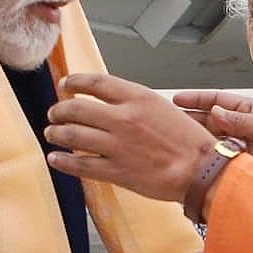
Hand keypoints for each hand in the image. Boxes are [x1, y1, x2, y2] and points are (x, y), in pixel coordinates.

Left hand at [46, 73, 214, 202]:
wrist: (201, 170)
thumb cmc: (189, 141)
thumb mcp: (164, 108)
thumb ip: (136, 103)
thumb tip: (114, 102)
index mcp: (137, 98)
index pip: (95, 82)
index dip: (74, 82)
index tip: (66, 84)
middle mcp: (123, 118)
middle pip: (76, 108)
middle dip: (59, 110)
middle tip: (54, 114)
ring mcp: (117, 145)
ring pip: (73, 135)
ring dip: (57, 133)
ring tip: (51, 133)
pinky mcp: (116, 171)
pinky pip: (80, 164)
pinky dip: (63, 161)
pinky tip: (56, 159)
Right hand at [173, 91, 252, 200]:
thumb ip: (242, 121)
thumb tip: (215, 112)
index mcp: (251, 111)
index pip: (218, 101)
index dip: (196, 99)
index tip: (176, 99)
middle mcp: (242, 128)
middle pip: (208, 121)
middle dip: (188, 119)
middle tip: (167, 120)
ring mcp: (240, 148)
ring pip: (210, 141)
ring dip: (194, 140)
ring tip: (175, 139)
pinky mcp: (241, 167)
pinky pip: (219, 161)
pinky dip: (206, 160)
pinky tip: (192, 160)